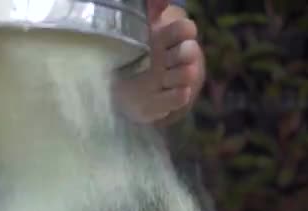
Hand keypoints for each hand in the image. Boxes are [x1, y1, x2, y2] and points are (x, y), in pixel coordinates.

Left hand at [114, 7, 205, 123]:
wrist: (119, 90)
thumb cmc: (134, 54)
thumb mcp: (139, 28)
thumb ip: (150, 10)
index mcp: (167, 38)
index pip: (184, 30)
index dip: (183, 31)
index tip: (178, 32)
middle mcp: (172, 60)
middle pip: (189, 52)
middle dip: (184, 53)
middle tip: (170, 56)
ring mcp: (169, 82)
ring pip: (186, 75)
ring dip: (181, 74)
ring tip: (167, 76)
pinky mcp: (161, 103)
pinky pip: (176, 99)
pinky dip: (179, 96)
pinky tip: (180, 91)